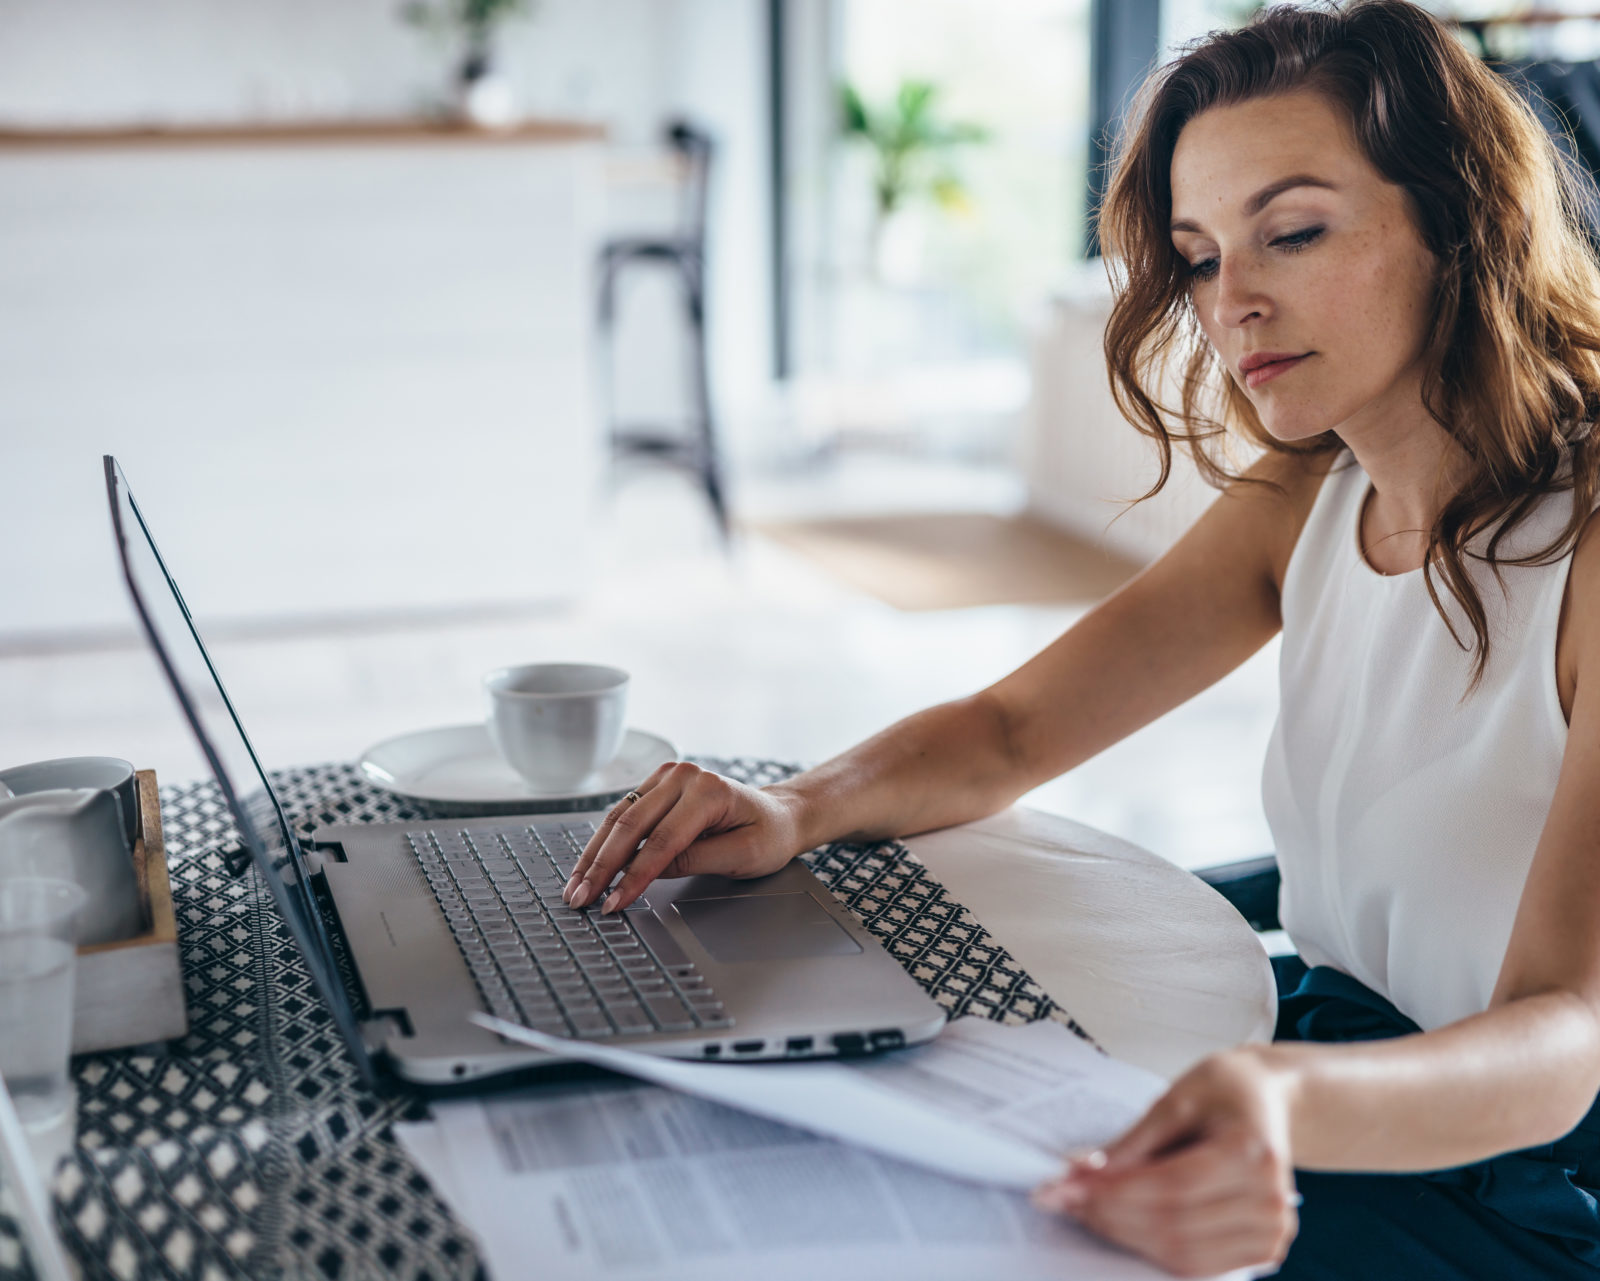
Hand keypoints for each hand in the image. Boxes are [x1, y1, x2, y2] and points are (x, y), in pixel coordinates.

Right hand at [564, 762, 805, 911]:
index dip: (633, 875)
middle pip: (631, 825)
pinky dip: (604, 841)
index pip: (661, 840)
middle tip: (580, 898)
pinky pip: (623, 813)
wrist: (778, 815)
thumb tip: (648, 871)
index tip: (613, 902)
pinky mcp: (657, 785)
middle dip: (601, 866)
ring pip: (619, 818)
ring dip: (594, 855)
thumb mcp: (742, 855)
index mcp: (709, 791)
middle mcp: (684, 776)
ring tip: (575, 886)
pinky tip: (589, 866)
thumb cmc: (768, 835)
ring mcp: (668, 777)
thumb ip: (695, 860)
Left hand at [1032, 1048, 1299, 1277]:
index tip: (1066, 1185)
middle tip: (1064, 1198)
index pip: (1173, 1186)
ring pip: (1181, 1253)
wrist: (1268, 1100)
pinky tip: (1120, 1224)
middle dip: (1110, 1214)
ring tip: (1085, 1210)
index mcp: (1252, 1151)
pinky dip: (1152, 1249)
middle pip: (1174, 1224)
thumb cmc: (1224, 1091)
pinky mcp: (1263, 1249)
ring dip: (1125, 1236)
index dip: (1114, 1191)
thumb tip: (1083, 1173)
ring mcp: (1272, 1230)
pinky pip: (1196, 1265)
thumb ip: (1132, 1143)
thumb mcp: (1175, 1099)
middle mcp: (1271, 1199)